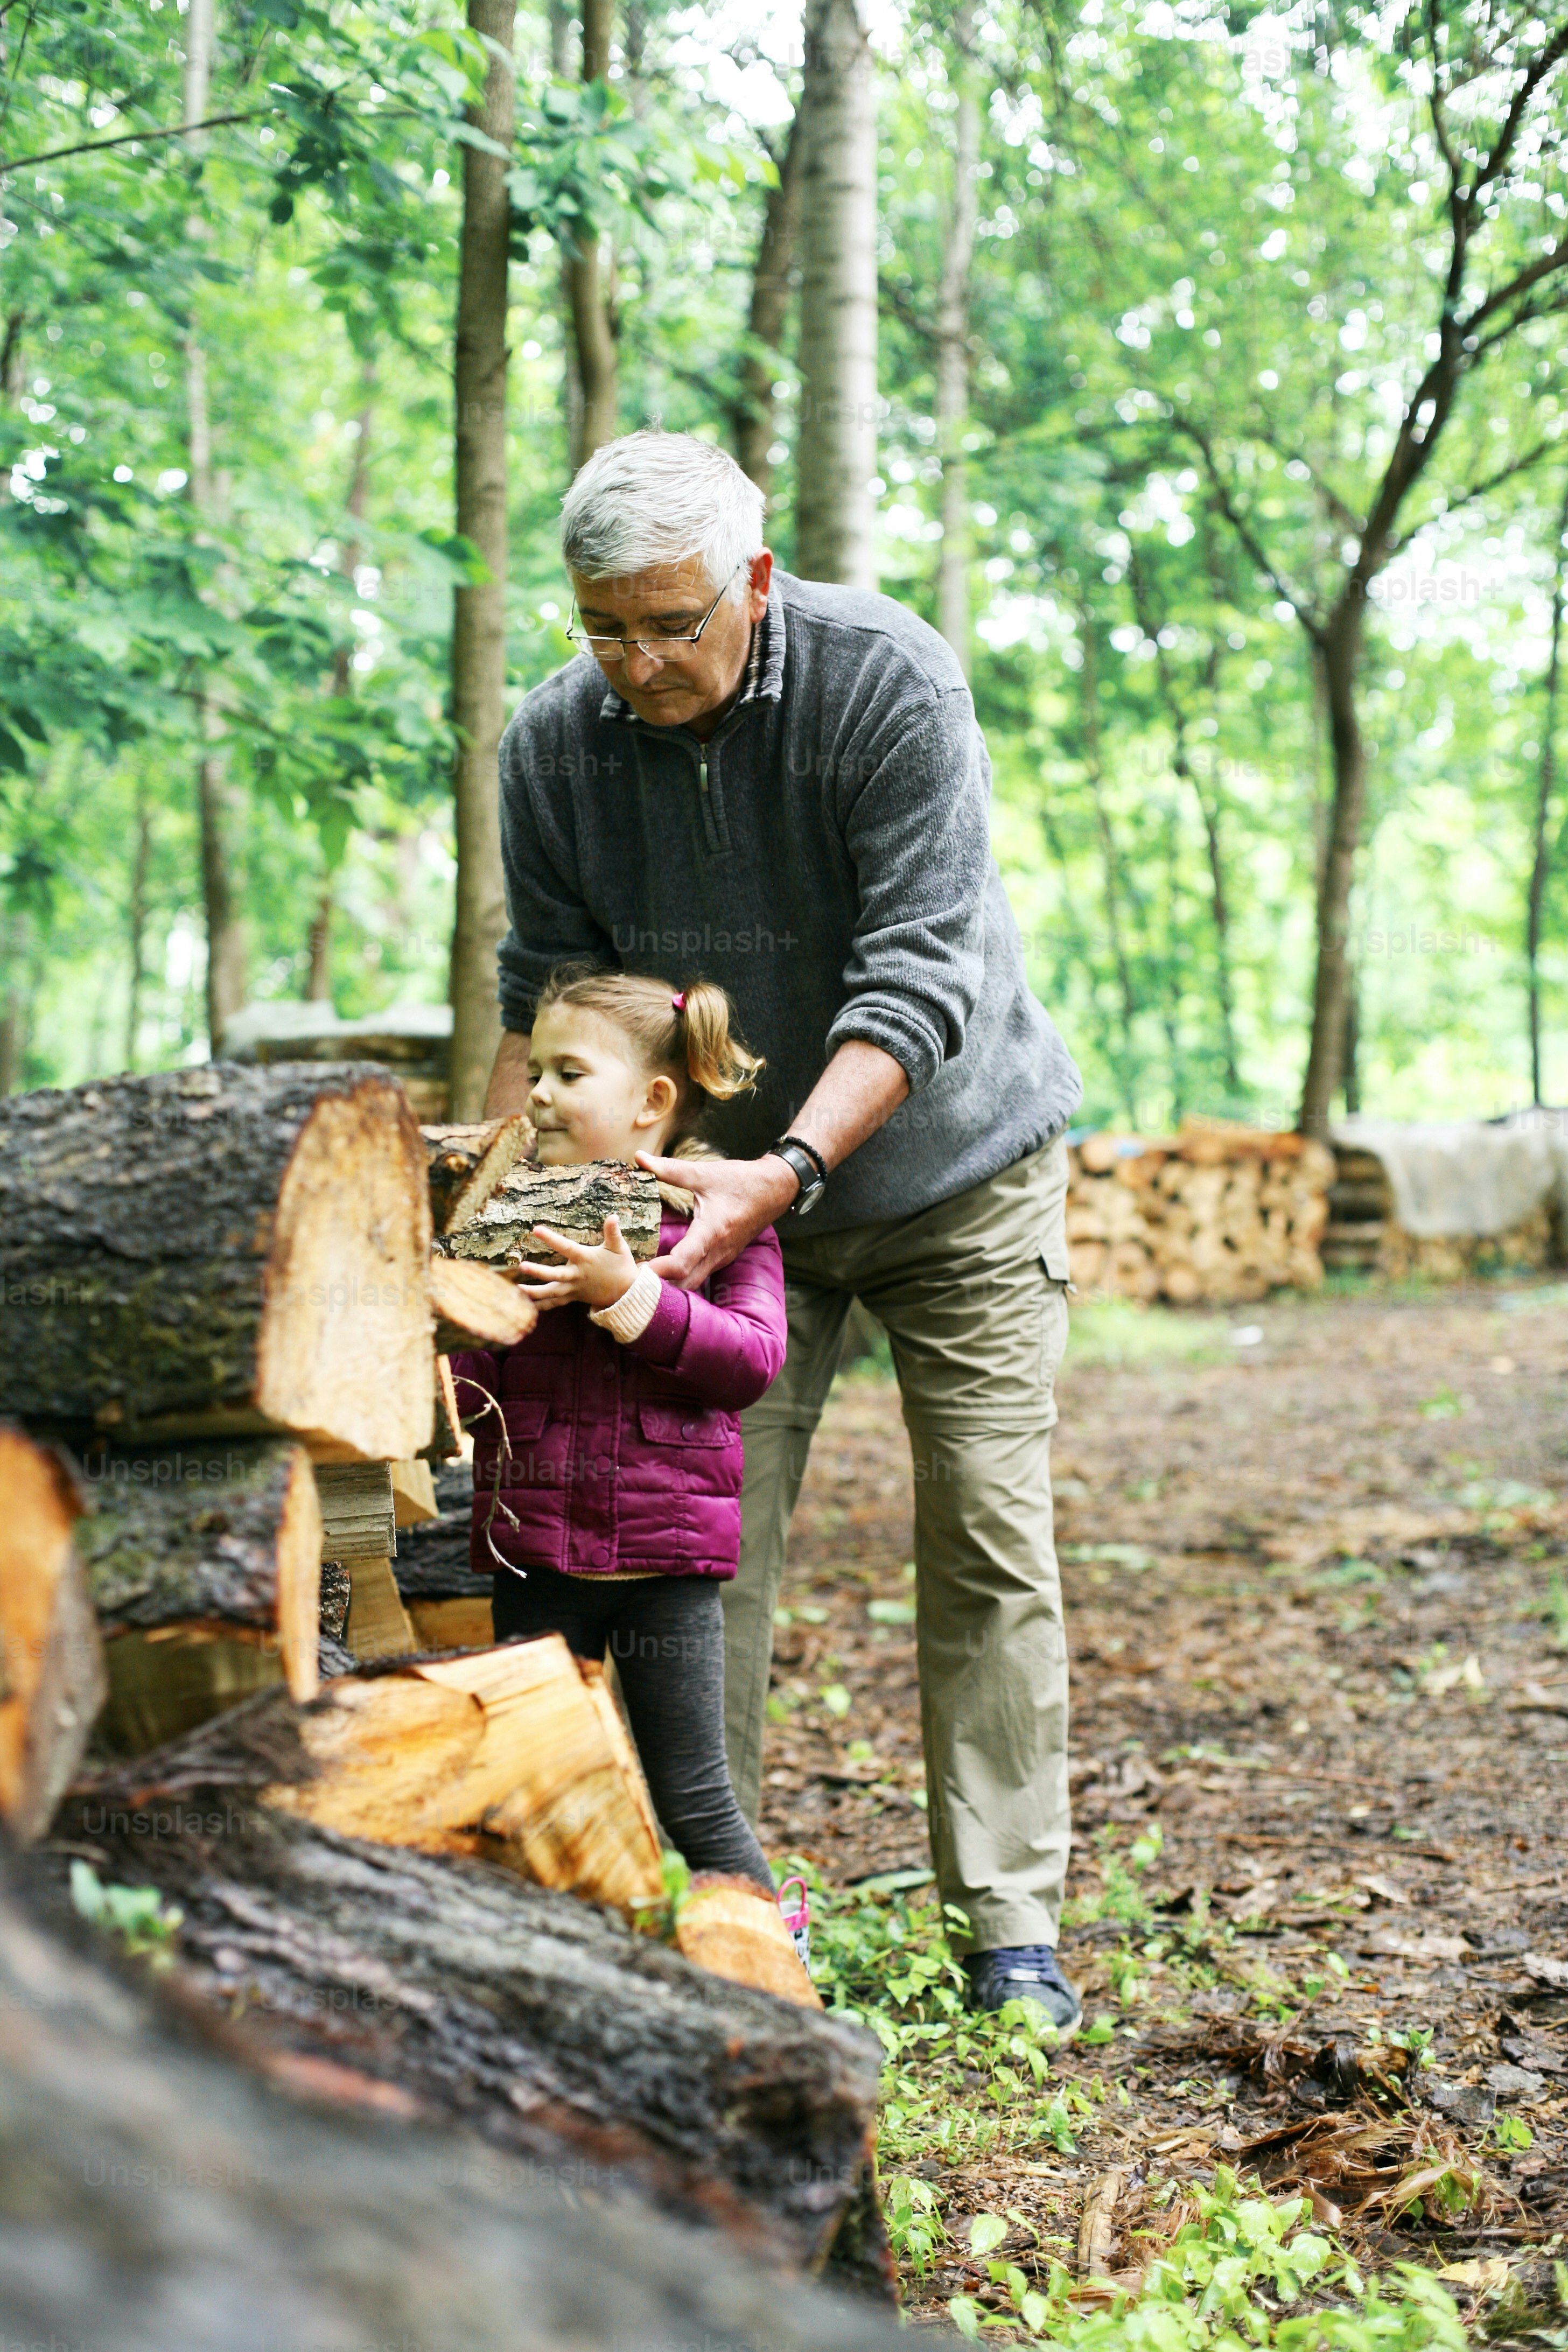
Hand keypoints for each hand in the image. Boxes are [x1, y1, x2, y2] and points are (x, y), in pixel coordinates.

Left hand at [513, 1214, 639, 1309]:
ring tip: (516, 1289)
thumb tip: (613, 1216)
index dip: (551, 1238)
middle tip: (522, 1266)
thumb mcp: (619, 1247)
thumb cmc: (621, 1266)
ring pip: (552, 1292)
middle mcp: (577, 1275)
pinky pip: (555, 1303)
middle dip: (538, 1271)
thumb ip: (613, 1232)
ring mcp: (574, 1289)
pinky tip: (526, 1305)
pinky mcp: (573, 1297)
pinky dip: (542, 1305)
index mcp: (585, 1260)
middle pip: (555, 1275)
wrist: (627, 1292)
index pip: (565, 1247)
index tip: (536, 1229)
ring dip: (534, 1292)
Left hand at [637, 1152, 798, 1288]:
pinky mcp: (723, 1257)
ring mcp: (722, 1258)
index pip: (681, 1263)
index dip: (656, 1271)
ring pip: (692, 1283)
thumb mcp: (704, 1173)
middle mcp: (718, 1252)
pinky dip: (679, 1278)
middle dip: (657, 1285)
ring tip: (640, 1277)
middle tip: (629, 1278)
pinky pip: (699, 1276)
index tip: (633, 1271)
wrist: (775, 1189)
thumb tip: (639, 1157)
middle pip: (683, 1283)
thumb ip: (669, 1168)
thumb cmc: (741, 1181)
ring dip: (668, 1285)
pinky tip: (661, 1270)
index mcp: (711, 1232)